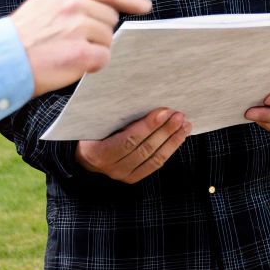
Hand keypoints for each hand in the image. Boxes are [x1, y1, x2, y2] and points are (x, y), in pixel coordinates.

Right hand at [10, 0, 150, 96]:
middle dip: (99, 33)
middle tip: (72, 43)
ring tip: (66, 54)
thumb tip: (101, 12)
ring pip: (108, 41)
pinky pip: (103, 59)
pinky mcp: (80, 52)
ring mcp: (77, 28)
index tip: (144, 6)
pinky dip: (92, 66)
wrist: (0, 61)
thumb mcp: (41, 7)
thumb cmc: (19, 40)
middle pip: (110, 19)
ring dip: (94, 50)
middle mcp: (72, 5)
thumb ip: (69, 3)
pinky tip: (72, 65)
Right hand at [75, 108, 189, 182]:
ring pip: (153, 158)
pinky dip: (169, 149)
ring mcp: (123, 175)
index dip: (148, 126)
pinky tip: (179, 136)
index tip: (164, 111)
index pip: (128, 140)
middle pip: (144, 149)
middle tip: (179, 115)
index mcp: (97, 152)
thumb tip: (140, 92)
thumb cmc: (91, 131)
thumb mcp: (95, 122)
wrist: (84, 154)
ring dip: (172, 140)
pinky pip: (154, 164)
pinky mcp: (133, 178)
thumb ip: (112, 114)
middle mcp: (111, 167)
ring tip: (184, 124)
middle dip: (164, 131)